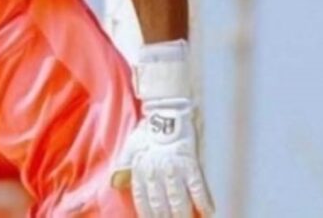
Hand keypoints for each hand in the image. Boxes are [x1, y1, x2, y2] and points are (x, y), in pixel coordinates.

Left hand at [112, 100, 213, 217]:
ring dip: (183, 215)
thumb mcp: (132, 147)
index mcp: (141, 169)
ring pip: (178, 200)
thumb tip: (114, 183)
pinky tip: (208, 213)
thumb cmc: (149, 132)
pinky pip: (198, 187)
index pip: (142, 199)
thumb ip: (124, 166)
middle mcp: (156, 172)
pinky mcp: (191, 164)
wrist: (168, 114)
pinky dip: (203, 202)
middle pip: (160, 204)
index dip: (147, 214)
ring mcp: (174, 169)